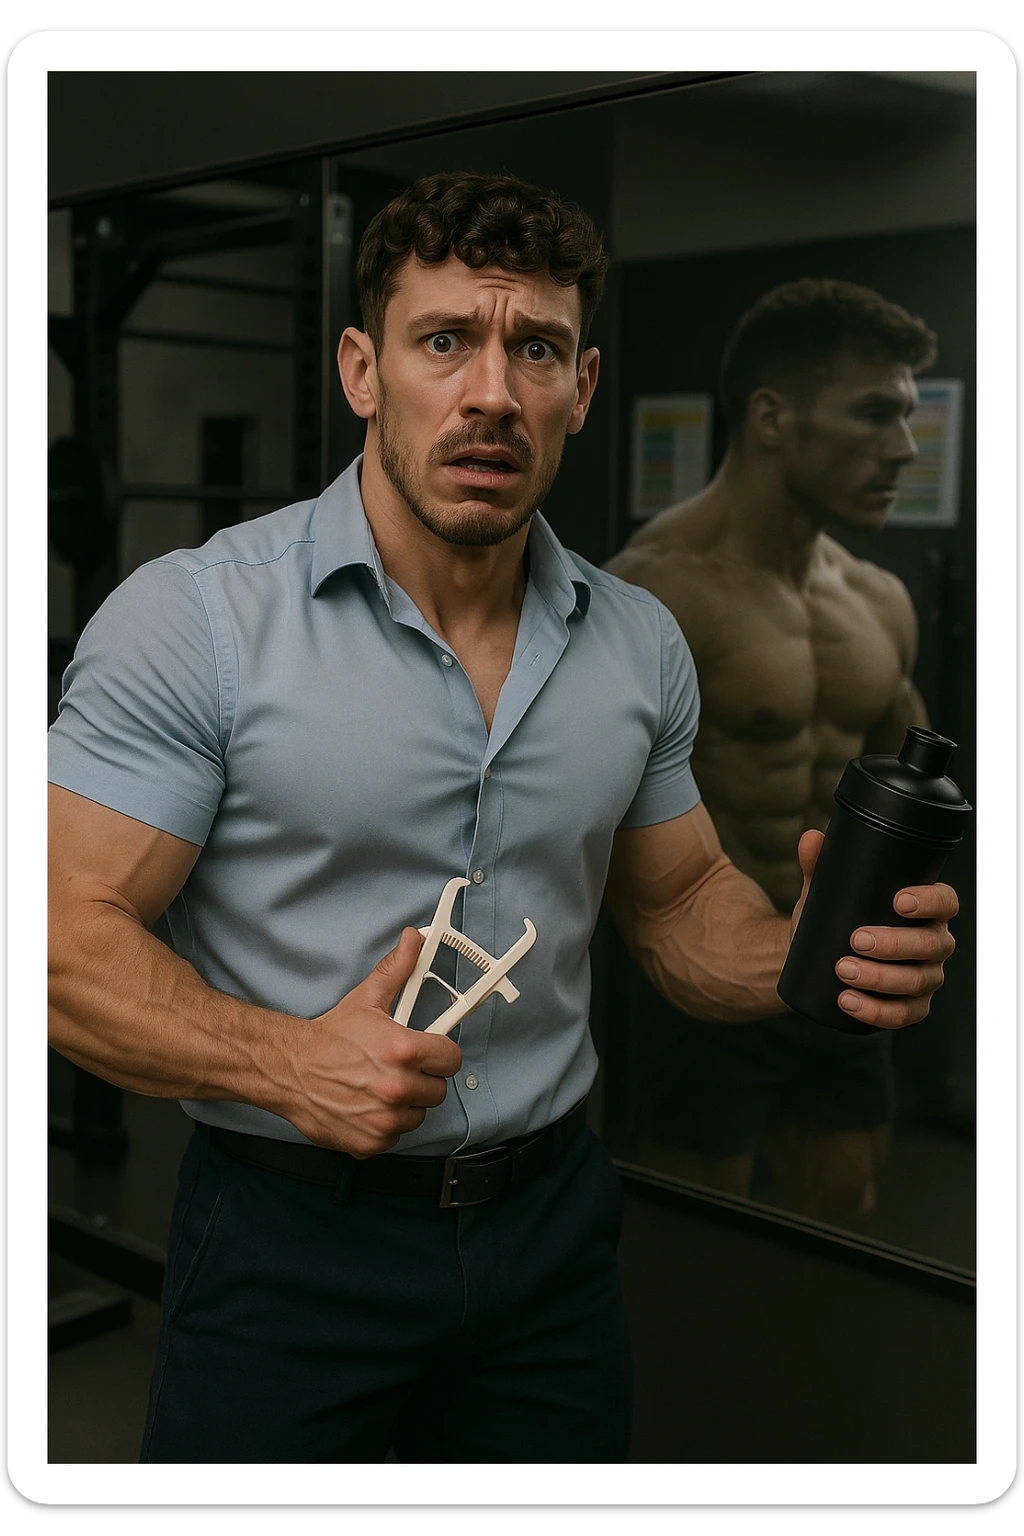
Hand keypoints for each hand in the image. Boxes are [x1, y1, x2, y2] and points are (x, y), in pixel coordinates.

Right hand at [281, 928, 462, 1156]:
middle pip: (438, 1090)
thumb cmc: (329, 1037)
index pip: (452, 1059)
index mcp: (405, 1050)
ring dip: (405, 1104)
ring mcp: (385, 1118)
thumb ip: (397, 970)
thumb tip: (414, 939)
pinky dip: (384, 1126)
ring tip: (379, 1086)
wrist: (289, 1068)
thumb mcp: (367, 999)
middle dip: (422, 1079)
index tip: (428, 1053)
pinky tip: (366, 1106)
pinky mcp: (371, 1142)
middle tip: (397, 1068)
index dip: (440, 1054)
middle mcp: (398, 1086)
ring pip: (418, 1115)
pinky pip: (395, 1135)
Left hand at [792, 830, 958, 1029]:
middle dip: (894, 944)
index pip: (945, 901)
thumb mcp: (828, 892)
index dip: (929, 901)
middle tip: (855, 940)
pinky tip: (848, 1001)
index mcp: (927, 909)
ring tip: (842, 970)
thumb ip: (819, 864)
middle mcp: (935, 943)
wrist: (820, 959)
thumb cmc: (837, 918)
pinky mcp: (911, 1007)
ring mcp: (926, 977)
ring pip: (916, 981)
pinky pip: (903, 1015)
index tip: (897, 900)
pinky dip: (875, 1011)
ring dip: (880, 978)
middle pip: (930, 944)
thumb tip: (811, 838)